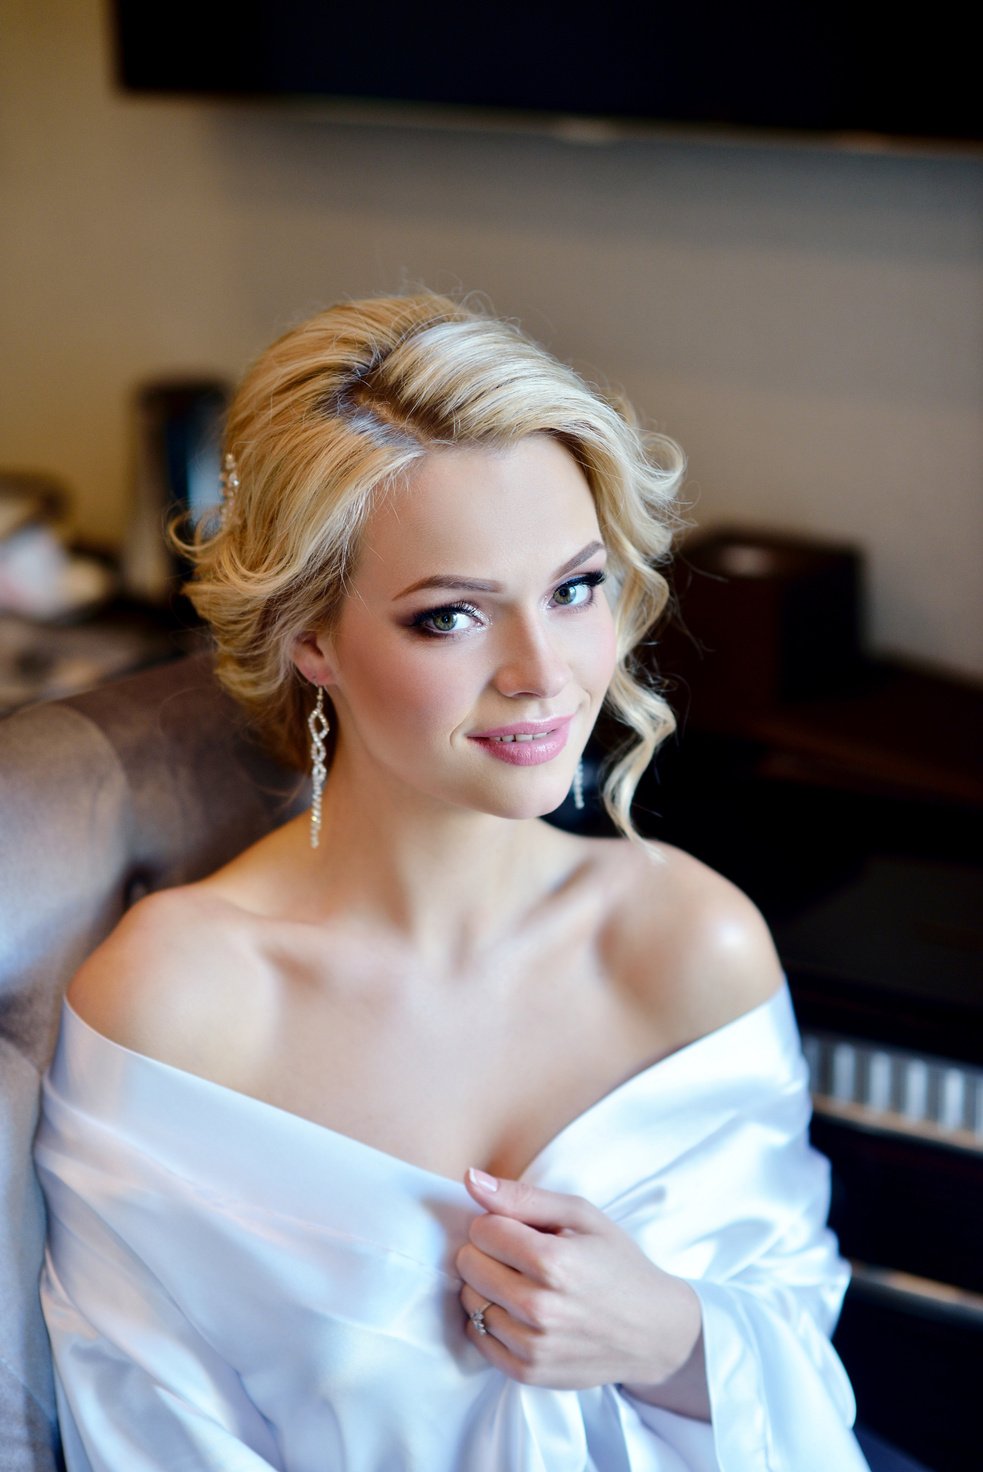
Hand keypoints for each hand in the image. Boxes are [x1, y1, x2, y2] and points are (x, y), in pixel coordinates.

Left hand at [457, 1168, 707, 1414]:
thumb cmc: (617, 1264)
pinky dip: (487, 1319)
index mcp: (553, 1261)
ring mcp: (532, 1345)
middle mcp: (539, 1307)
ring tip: (519, 1282)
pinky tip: (515, 1310)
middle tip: (518, 1255)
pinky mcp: (528, 1373)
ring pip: (469, 1301)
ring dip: (485, 1286)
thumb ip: (523, 1196)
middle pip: (469, 1265)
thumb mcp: (582, 1215)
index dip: (496, 1223)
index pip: (481, 1230)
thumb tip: (471, 1180)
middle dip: (486, 1252)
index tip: (518, 1229)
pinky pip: (476, 1337)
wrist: (653, 1330)